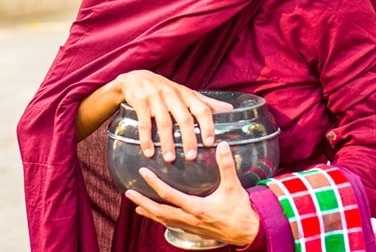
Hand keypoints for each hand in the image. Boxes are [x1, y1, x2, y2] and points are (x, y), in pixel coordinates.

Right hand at [115, 72, 232, 162]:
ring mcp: (156, 97)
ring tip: (170, 159)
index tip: (209, 143)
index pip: (202, 109)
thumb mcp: (187, 94)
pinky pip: (144, 122)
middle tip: (191, 157)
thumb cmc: (166, 90)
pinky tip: (148, 152)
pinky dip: (146, 138)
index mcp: (188, 94)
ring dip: (167, 142)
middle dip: (188, 138)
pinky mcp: (140, 101)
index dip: (207, 125)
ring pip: (164, 122)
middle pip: (184, 118)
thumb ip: (206, 103)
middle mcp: (174, 95)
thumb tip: (231, 109)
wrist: (135, 79)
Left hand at [126, 141, 259, 246]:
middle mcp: (188, 219)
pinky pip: (171, 225)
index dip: (154, 183)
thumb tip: (222, 145)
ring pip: (163, 220)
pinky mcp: (193, 230)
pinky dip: (160, 219)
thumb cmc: (240, 210)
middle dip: (142, 202)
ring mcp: (189, 226)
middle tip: (128, 194)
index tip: (143, 172)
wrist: (247, 231)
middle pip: (159, 211)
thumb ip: (226, 165)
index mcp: (196, 207)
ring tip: (136, 206)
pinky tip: (158, 216)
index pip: (169, 195)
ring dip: (148, 212)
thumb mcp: (233, 186)